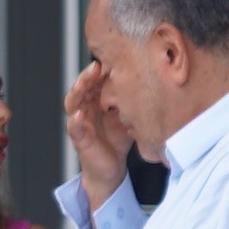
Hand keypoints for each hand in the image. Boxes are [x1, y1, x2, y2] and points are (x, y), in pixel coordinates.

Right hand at [60, 64, 131, 200]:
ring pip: (73, 103)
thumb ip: (135, 101)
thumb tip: (154, 83)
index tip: (110, 59)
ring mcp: (80, 123)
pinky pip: (74, 128)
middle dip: (87, 77)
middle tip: (96, 67)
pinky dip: (75, 122)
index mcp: (97, 101)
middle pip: (82, 88)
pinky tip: (79, 115)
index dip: (100, 70)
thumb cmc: (118, 140)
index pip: (96, 81)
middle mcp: (86, 109)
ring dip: (77, 92)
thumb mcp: (131, 116)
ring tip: (83, 85)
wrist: (111, 170)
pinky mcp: (79, 139)